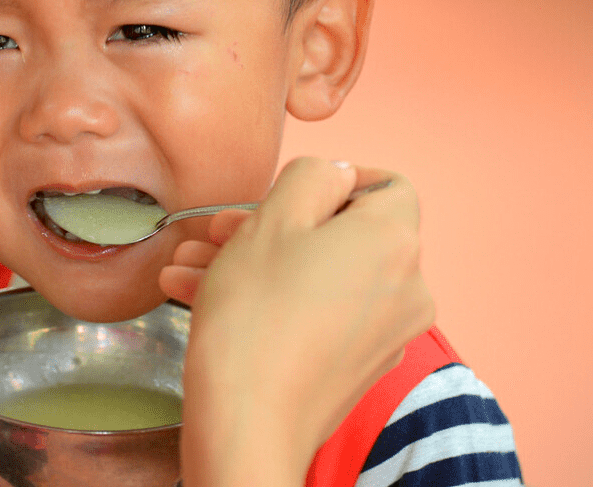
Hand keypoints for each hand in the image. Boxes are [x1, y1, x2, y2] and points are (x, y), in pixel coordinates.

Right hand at [160, 157, 433, 486]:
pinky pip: (316, 313)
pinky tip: (202, 296)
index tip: (289, 189)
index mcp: (393, 240)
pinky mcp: (355, 365)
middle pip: (341, 234)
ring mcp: (383, 332)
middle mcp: (405, 286)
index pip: (388, 186)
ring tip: (191, 266)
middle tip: (217, 229)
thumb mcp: (274, 218)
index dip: (337, 178)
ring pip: (318, 275)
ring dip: (256, 263)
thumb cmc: (258, 314)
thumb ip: (313, 176)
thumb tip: (334, 176)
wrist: (248, 420)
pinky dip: (272, 299)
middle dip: (272, 225)